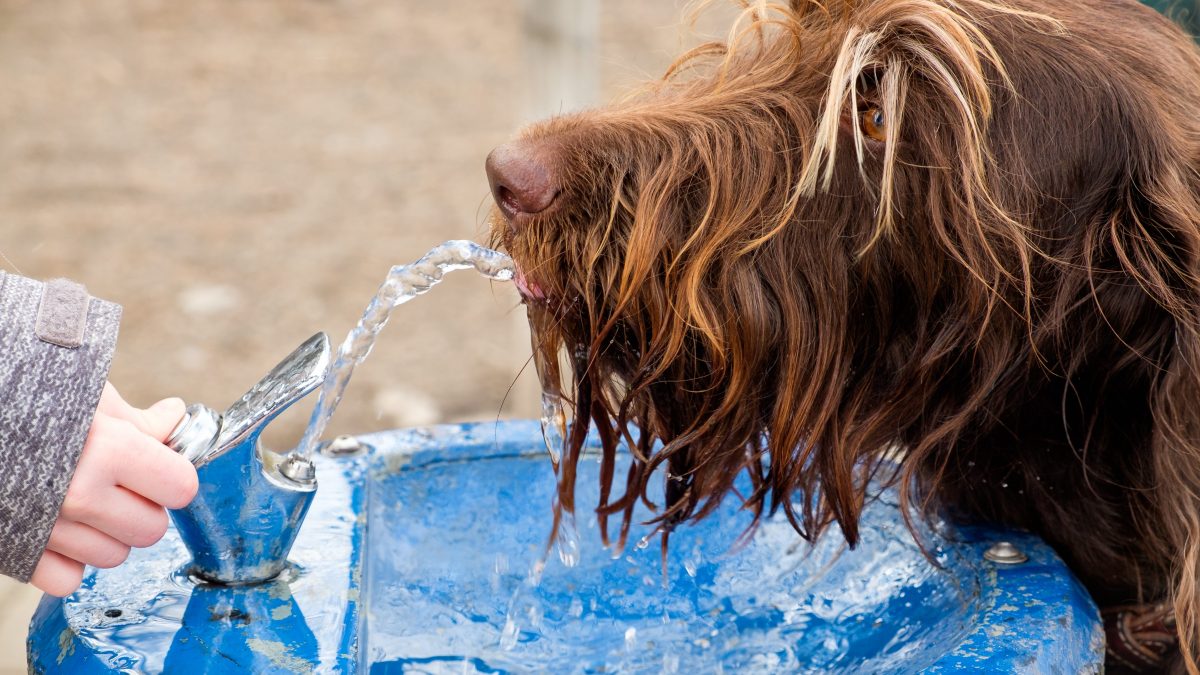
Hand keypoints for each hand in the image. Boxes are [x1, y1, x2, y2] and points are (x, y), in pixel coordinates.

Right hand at [30, 383, 197, 595]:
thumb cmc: (24, 399)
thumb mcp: (86, 395)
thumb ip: (135, 420)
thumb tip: (174, 421)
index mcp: (109, 449)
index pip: (181, 487)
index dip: (172, 476)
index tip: (159, 468)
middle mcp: (80, 494)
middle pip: (151, 528)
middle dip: (141, 507)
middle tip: (117, 484)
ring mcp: (47, 527)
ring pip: (113, 556)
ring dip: (105, 534)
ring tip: (79, 500)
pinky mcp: (14, 551)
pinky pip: (68, 579)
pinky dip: (67, 560)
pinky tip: (55, 528)